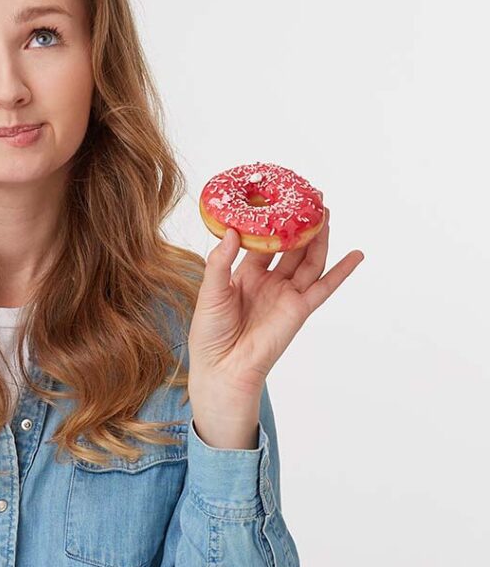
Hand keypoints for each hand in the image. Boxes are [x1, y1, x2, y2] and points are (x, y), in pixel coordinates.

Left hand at [187, 207, 364, 421]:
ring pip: (308, 260)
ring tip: (327, 213)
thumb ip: (220, 262)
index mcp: (244, 275)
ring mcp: (286, 295)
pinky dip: (342, 272)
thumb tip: (232, 231)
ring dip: (319, 238)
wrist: (222, 368)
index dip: (269, 223)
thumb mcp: (210, 291)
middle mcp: (268, 282)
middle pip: (290, 247)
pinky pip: (324, 287)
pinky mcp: (299, 309)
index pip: (260, 242)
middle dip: (300, 224)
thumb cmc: (210, 333)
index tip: (275, 200)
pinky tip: (356, 255)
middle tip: (310, 198)